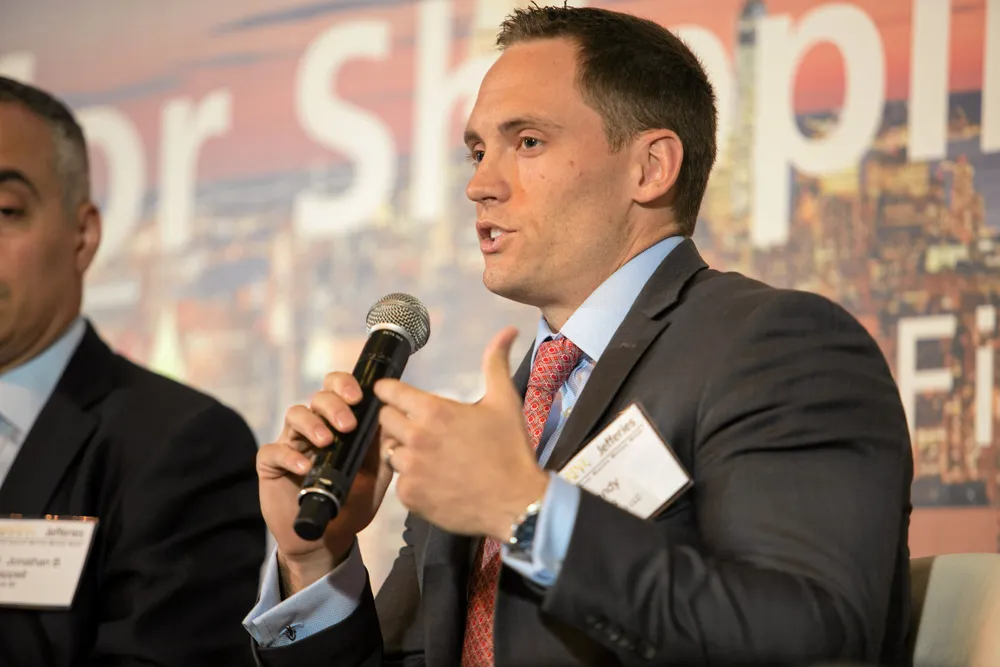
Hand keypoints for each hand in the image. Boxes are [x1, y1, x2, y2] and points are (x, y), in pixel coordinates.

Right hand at [256, 372, 395, 594]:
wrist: (330, 538)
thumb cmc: (354, 502)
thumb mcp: (378, 475)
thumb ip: (386, 449)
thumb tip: (398, 423)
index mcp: (338, 423)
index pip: (337, 388)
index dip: (346, 384)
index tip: (361, 396)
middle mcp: (314, 427)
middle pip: (318, 397)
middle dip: (334, 405)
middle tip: (348, 425)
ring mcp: (291, 444)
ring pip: (295, 415)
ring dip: (312, 424)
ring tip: (326, 441)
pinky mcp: (271, 465)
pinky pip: (273, 450)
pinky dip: (290, 456)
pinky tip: (305, 467)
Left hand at [373, 327, 548, 540]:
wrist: (516, 503)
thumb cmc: (511, 450)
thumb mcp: (505, 401)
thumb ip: (496, 363)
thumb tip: (507, 331)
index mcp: (434, 411)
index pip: (389, 392)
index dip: (389, 391)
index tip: (391, 393)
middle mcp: (415, 438)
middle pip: (384, 420)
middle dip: (396, 420)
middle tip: (419, 426)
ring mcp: (410, 469)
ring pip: (390, 452)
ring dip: (404, 450)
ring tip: (429, 455)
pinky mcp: (410, 496)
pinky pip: (400, 482)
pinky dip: (413, 480)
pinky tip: (435, 479)